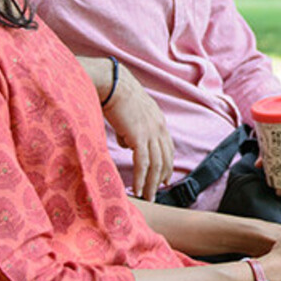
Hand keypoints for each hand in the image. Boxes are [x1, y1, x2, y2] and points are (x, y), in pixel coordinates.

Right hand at [102, 71, 174, 200]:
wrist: (113, 83)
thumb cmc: (116, 95)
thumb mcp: (130, 113)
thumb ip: (131, 129)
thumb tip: (127, 142)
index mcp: (158, 121)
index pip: (167, 148)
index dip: (167, 164)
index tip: (165, 178)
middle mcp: (159, 128)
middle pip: (165, 159)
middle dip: (162, 178)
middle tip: (157, 192)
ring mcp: (151, 133)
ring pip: (156, 165)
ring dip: (152, 184)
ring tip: (148, 197)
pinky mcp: (140, 137)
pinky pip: (143, 163)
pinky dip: (141, 178)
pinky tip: (138, 189)